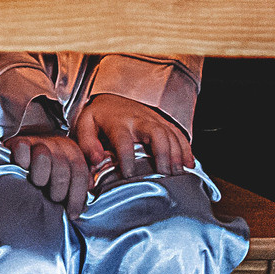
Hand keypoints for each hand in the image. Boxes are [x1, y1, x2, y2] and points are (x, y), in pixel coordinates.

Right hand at [9, 130, 95, 213]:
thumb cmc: (48, 172)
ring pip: (43, 158)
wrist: (23, 155)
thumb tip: (91, 189)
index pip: (80, 173)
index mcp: (73, 151)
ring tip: (38, 184)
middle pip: (62, 168)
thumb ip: (81, 181)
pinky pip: (22, 149)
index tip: (73, 214)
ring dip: (40, 177)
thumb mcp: (68, 175)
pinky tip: (22, 169)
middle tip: (53, 199)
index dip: (77, 196)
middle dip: (59, 190)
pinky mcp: (19, 141)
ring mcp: (38, 141)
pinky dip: (22, 160)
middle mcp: (57, 143)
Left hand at [72, 94, 191, 183]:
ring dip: (176, 153)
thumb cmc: (99, 117)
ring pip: (170, 133)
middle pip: (156, 133)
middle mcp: (138, 119)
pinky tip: (189, 164)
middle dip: (162, 153)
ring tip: (178, 173)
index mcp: (117, 122)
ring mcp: (154, 120)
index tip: (128, 174)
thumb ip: (86, 143)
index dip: (126, 158)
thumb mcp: (85, 125)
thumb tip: (96, 159)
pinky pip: (179, 133)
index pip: (123, 140)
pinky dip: (186, 149)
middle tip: (164, 173)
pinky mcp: (163, 123)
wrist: (112, 99)